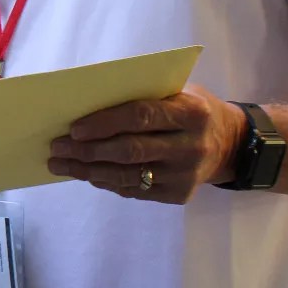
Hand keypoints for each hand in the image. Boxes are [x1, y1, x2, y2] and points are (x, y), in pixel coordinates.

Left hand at [45, 84, 244, 204]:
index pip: (141, 116)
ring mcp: (186, 175)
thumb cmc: (191, 109)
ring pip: (128, 175)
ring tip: (62, 163)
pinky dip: (106, 182)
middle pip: (130, 151)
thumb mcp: (178, 92)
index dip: (105, 123)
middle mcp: (191, 146)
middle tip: (57, 147)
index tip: (74, 128)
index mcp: (192, 112)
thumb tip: (86, 103)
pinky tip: (86, 173)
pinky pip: (134, 190)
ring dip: (88, 170)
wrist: (229, 143)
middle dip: (88, 150)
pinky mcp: (179, 195)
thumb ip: (143, 95)